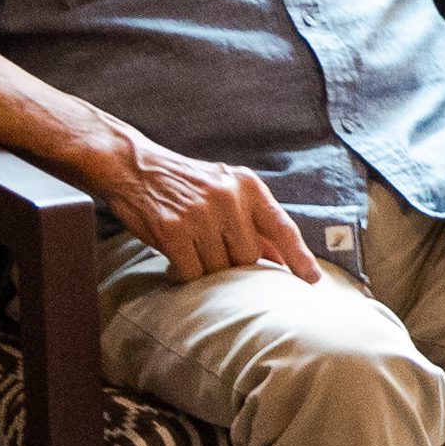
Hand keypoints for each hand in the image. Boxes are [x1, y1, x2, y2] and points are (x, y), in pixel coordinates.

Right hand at [93, 134, 324, 285]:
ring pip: (219, 269)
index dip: (300, 257)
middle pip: (248, 258)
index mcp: (248, 187)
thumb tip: (282, 261)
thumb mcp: (226, 191)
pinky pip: (191, 272)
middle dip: (233, 266)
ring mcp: (200, 214)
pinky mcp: (173, 229)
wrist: (132, 165)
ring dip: (206, 271)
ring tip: (192, 253)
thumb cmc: (185, 184)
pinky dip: (184, 275)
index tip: (312, 280)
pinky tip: (176, 265)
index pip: (283, 228)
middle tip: (213, 255)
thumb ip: (253, 223)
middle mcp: (229, 198)